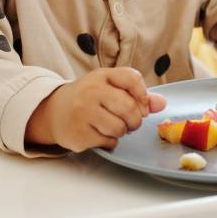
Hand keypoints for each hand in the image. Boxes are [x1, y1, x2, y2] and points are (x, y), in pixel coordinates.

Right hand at [25, 68, 165, 151]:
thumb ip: (137, 95)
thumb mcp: (110, 89)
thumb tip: (161, 103)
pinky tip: (100, 134)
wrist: (55, 111)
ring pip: (119, 128)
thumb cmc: (90, 99)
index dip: (143, 95)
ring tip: (113, 127)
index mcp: (101, 75)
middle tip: (131, 122)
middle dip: (135, 120)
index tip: (142, 105)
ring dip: (122, 132)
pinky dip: (110, 142)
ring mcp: (83, 112)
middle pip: (129, 107)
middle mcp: (91, 91)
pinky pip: (108, 141)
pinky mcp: (78, 133)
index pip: (132, 78)